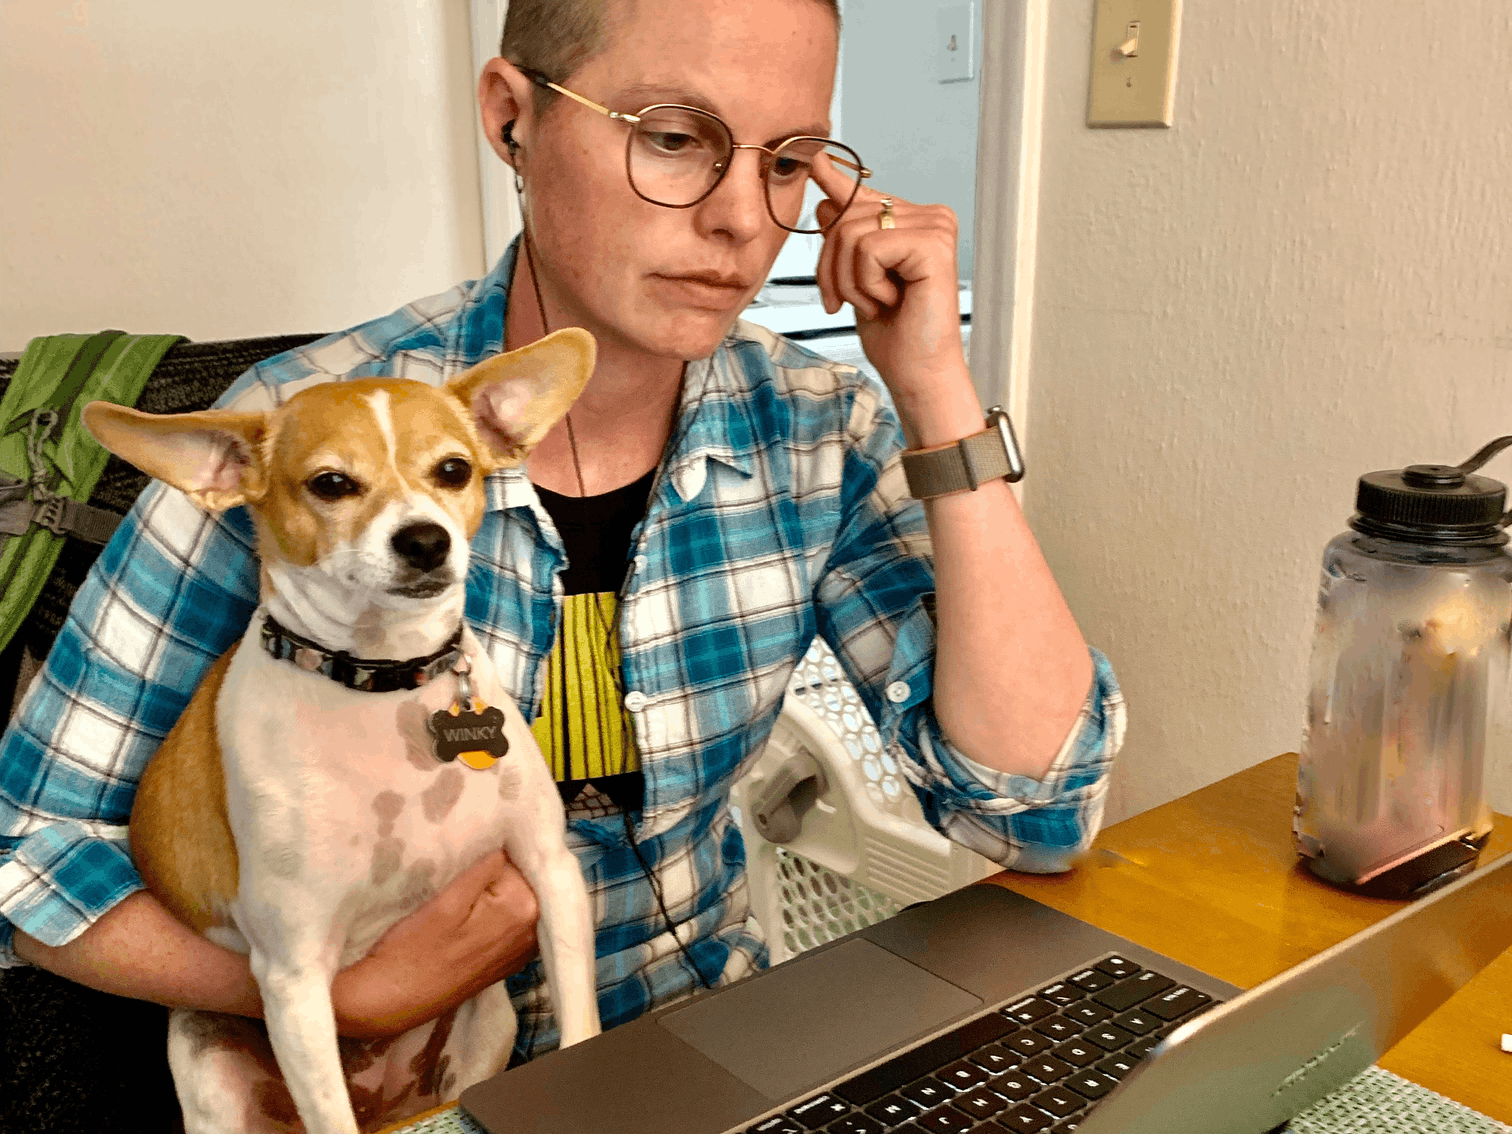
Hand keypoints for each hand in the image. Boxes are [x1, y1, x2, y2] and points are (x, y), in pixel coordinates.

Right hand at [332, 849, 539, 1037]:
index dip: (493, 852)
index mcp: (524, 909)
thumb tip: (507, 844)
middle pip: (522, 881)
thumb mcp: (446, 900)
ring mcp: (523, 950)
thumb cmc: (412, 949)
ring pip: (516, 901)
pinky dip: (496, 913)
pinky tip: (469, 916)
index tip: (469, 852)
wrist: (391, 1002)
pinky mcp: (508, 961)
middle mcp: (533, 931)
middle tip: (461, 874)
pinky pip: (511, 923)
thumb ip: (485, 869)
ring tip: (462, 895)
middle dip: (498, 874)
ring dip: (495, 893)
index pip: (519, 860)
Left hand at [812, 158, 971, 430]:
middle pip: (845, 215)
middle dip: (831, 266)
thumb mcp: (856, 278)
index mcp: (914, 220)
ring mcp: (935, 226)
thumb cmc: (892, 332)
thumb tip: (826, 198)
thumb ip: (845, 238)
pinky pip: (869, 249)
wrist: (915, 371)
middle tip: (845, 302)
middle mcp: (930, 216)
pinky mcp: (934, 244)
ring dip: (850, 281)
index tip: (815, 161)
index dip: (834, 183)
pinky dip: (867, 284)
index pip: (862, 195)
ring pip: (851, 232)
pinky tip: (891, 300)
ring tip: (877, 303)